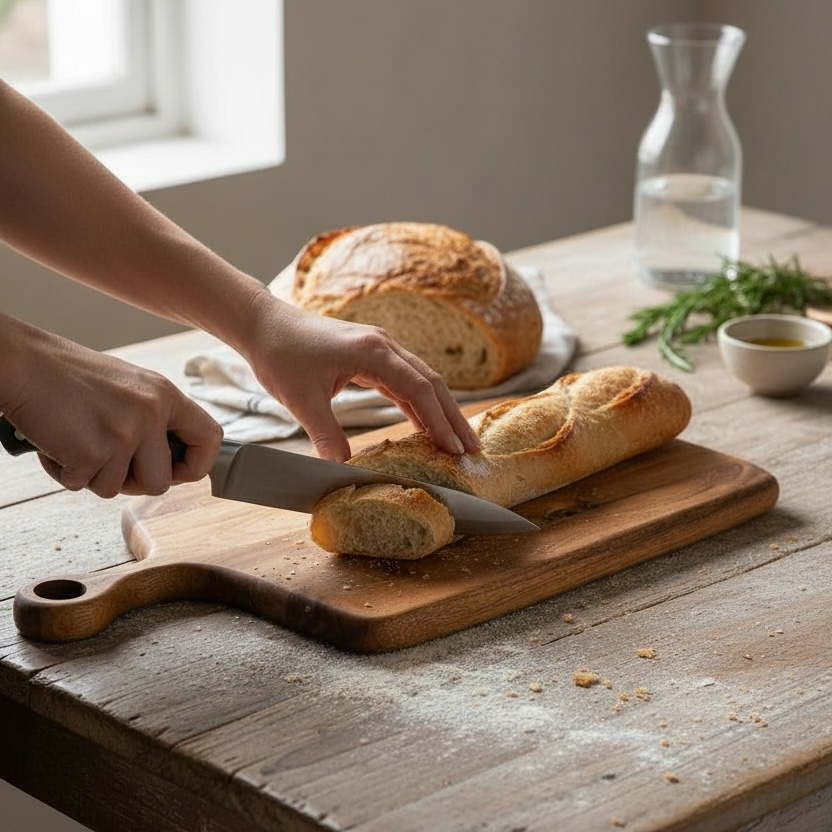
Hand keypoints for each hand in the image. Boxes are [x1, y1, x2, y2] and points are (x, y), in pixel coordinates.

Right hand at [1, 318, 221, 496]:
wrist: (21, 363)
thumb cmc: (67, 377)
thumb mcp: (128, 387)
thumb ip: (153, 418)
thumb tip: (170, 464)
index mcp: (165, 394)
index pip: (210, 437)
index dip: (197, 465)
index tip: (178, 472)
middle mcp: (151, 413)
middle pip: (162, 482)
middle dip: (132, 483)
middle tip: (106, 461)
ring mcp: (124, 433)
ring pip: (118, 489)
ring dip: (93, 476)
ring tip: (75, 441)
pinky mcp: (93, 452)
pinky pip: (83, 485)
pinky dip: (64, 472)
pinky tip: (56, 443)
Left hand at [240, 290, 480, 461]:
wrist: (264, 324)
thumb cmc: (280, 354)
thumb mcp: (300, 399)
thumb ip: (325, 433)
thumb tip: (341, 468)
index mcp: (373, 352)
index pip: (420, 389)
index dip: (440, 421)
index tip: (455, 449)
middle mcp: (384, 345)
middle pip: (432, 382)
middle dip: (454, 417)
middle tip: (473, 449)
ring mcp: (380, 348)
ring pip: (423, 380)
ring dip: (441, 410)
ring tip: (458, 441)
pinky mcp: (372, 354)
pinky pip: (405, 381)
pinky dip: (419, 404)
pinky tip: (426, 426)